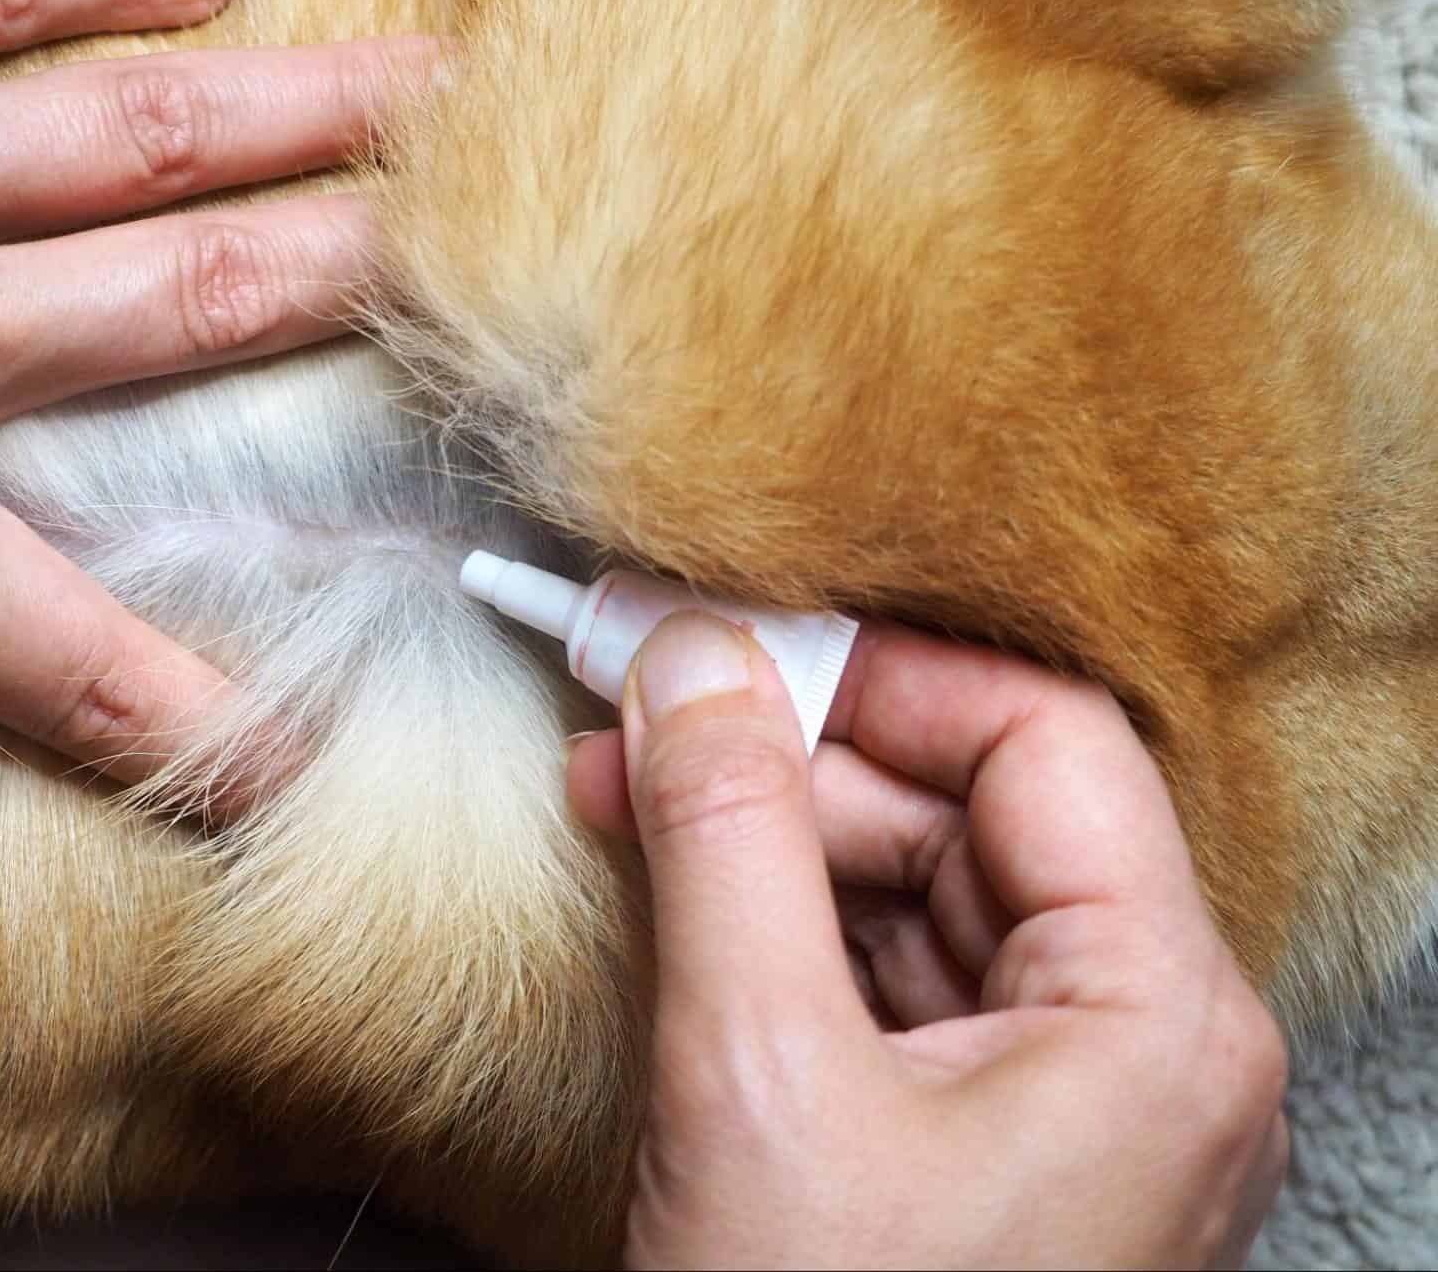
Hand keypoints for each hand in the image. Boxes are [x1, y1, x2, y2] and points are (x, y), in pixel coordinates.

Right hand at [567, 614, 1288, 1268]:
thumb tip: (690, 659)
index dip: (879, 675)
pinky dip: (775, 919)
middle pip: (970, 809)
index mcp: (1157, 1012)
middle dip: (790, 757)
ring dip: (765, 833)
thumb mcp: (757, 1069)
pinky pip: (884, 971)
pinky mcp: (976, 1133)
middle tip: (636, 713)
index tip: (726, 643)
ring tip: (620, 794)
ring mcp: (1059, 1092)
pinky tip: (673, 887)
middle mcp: (1138, 1038)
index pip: (1042, 743)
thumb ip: (727, 835)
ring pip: (916, 885)